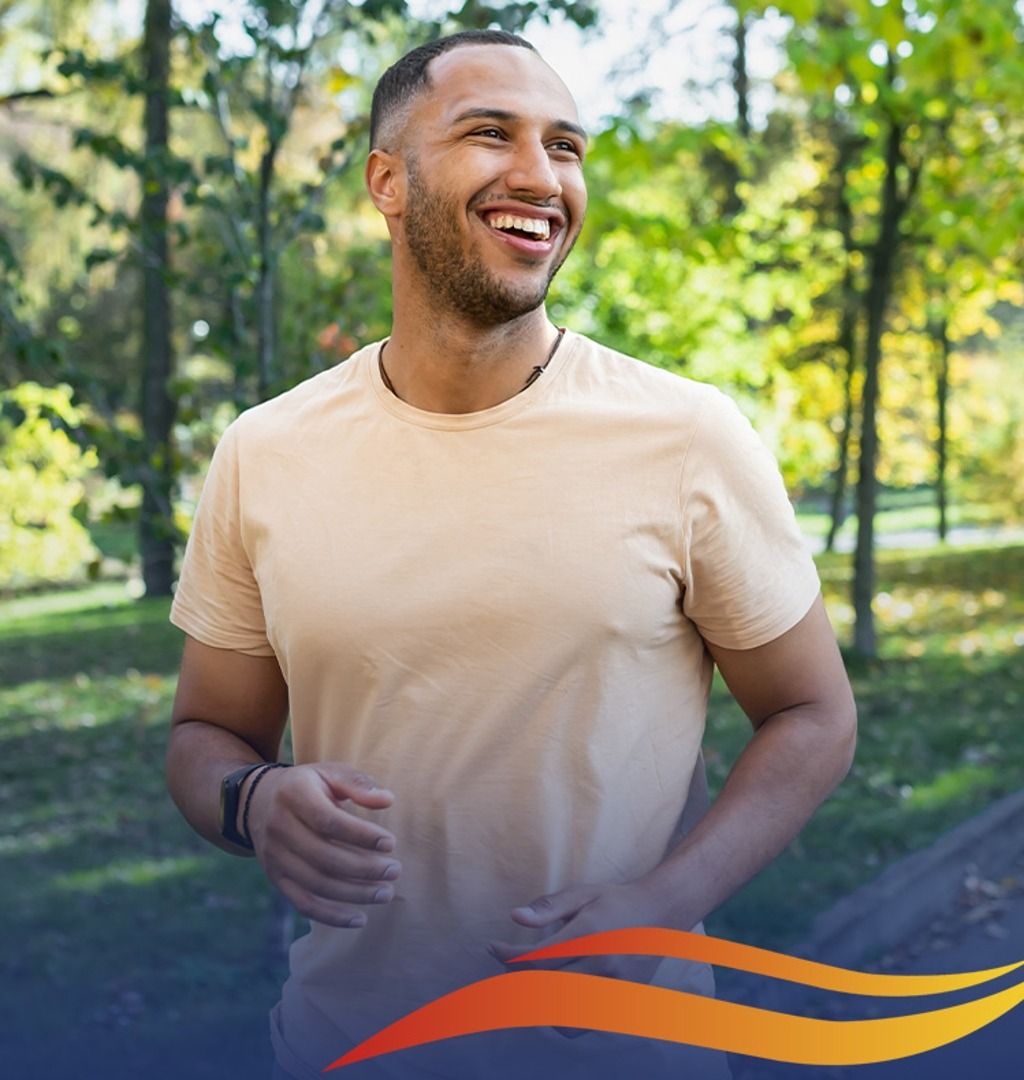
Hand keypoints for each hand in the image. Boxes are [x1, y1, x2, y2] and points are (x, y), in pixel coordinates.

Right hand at [245, 763, 400, 929]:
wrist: (259, 802)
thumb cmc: (309, 786)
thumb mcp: (330, 773)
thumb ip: (358, 784)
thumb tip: (388, 800)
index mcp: (294, 795)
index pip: (329, 821)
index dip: (361, 835)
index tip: (390, 843)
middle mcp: (279, 827)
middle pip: (324, 857)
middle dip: (364, 869)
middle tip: (394, 871)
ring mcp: (274, 856)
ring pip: (316, 884)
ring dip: (354, 894)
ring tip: (386, 893)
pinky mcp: (276, 878)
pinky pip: (303, 904)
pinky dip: (331, 915)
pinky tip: (360, 918)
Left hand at [488, 881, 665, 1035]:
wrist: (659, 913)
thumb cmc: (614, 901)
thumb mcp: (581, 894)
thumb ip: (548, 907)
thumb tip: (515, 917)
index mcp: (589, 935)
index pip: (539, 958)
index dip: (509, 957)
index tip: (493, 948)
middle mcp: (602, 964)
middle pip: (547, 988)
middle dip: (517, 979)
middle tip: (505, 967)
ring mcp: (614, 987)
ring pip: (563, 1014)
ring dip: (537, 1003)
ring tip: (525, 985)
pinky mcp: (621, 1001)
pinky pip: (582, 1023)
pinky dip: (561, 1018)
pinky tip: (551, 999)